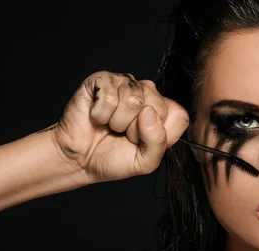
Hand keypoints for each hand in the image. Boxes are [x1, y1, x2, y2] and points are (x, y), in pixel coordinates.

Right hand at [51, 71, 188, 182]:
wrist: (79, 159)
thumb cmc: (113, 158)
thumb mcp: (145, 161)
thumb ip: (157, 142)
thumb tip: (149, 112)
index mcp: (163, 112)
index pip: (179, 116)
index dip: (160, 134)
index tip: (143, 142)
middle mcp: (148, 94)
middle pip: (157, 107)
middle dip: (137, 130)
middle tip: (123, 134)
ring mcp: (126, 84)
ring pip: (134, 100)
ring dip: (117, 122)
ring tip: (110, 126)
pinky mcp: (103, 80)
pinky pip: (109, 96)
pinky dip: (100, 114)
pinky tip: (97, 116)